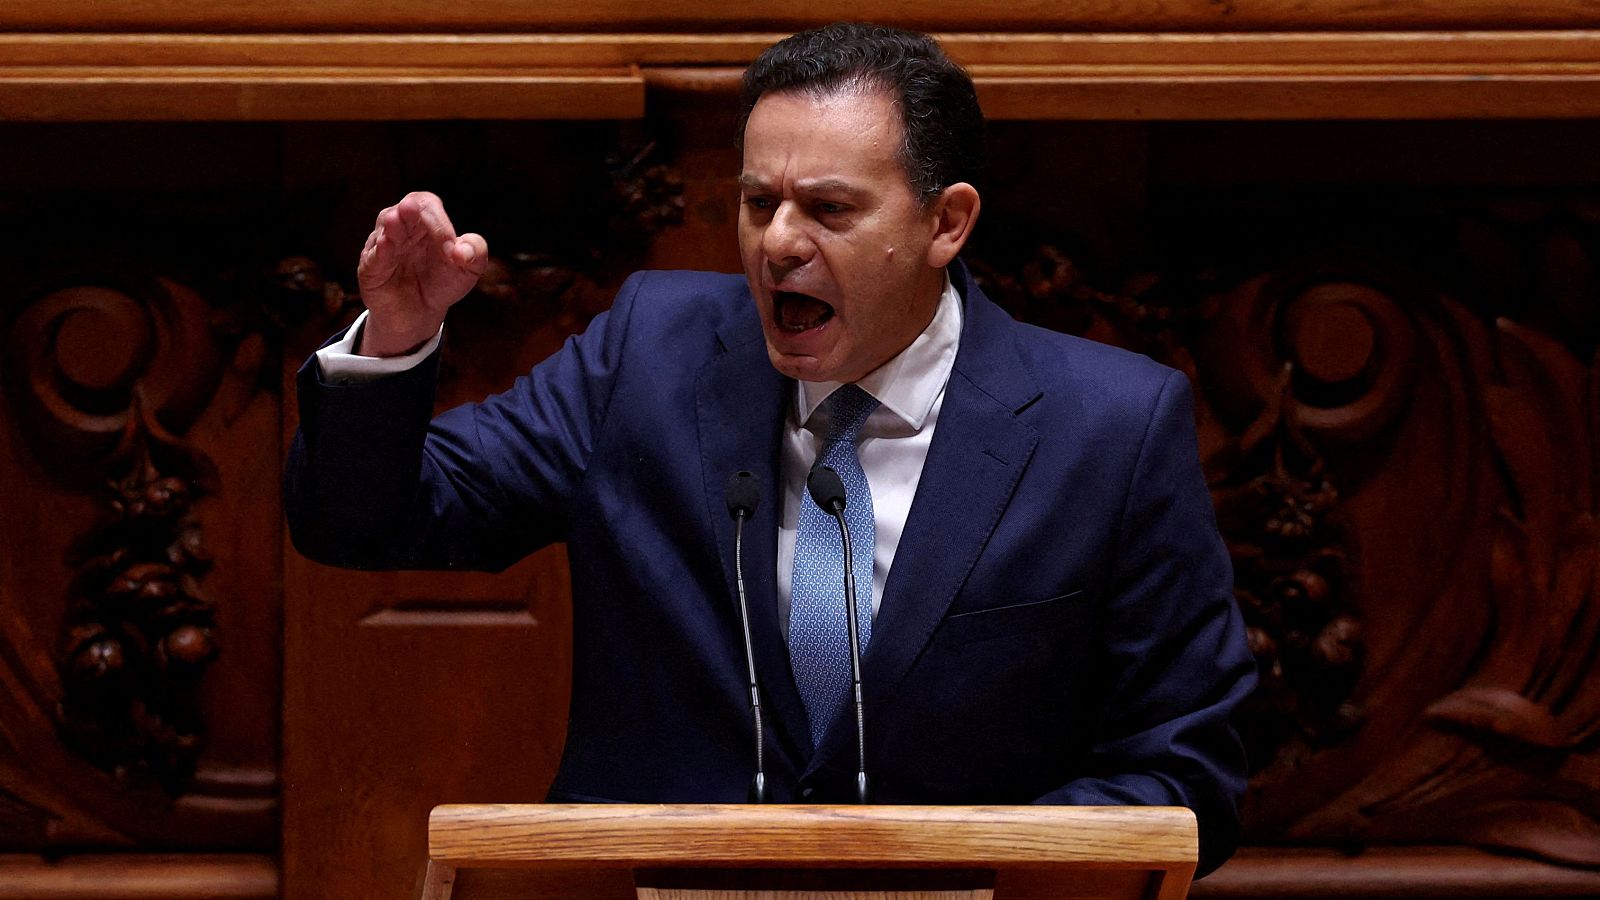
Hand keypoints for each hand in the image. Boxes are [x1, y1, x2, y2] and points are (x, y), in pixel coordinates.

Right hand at [356, 192, 488, 356]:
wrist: (419, 314)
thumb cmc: (442, 282)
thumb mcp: (468, 269)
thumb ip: (476, 253)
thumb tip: (464, 252)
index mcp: (427, 222)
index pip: (429, 207)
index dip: (440, 223)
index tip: (452, 250)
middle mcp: (404, 227)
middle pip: (405, 207)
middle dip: (410, 209)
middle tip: (411, 209)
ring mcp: (384, 244)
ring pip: (385, 225)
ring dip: (391, 224)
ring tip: (395, 221)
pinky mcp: (371, 267)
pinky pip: (373, 255)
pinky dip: (380, 250)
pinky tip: (386, 246)